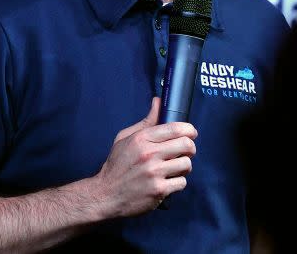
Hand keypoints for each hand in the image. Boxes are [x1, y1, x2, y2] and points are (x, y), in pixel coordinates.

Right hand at [92, 97, 196, 216]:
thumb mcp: (125, 138)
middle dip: (190, 148)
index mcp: (141, 139)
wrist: (105, 195)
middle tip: (185, 152)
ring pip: (186, 164)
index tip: (191, 133)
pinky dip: (177, 183)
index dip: (189, 130)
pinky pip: (182, 182)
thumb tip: (158, 102)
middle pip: (186, 145)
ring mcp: (154, 173)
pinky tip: (168, 182)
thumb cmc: (116, 166)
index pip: (175, 128)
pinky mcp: (158, 190)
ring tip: (174, 168)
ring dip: (184, 167)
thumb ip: (146, 121)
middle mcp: (149, 154)